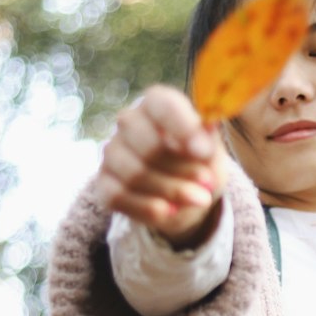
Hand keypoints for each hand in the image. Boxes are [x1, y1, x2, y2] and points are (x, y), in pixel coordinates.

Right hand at [96, 86, 229, 247]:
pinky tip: (170, 211)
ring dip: (171, 190)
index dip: (184, 129)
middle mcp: (129, 122)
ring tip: (200, 199)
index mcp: (157, 103)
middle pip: (149, 146)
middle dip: (182, 169)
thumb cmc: (199, 161)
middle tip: (208, 183)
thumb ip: (207, 137)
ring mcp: (112, 152)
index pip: (162, 106)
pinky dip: (147, 208)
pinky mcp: (103, 182)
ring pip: (135, 174)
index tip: (205, 153)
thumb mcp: (211, 148)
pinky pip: (118, 196)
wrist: (186, 193)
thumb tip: (206, 127)